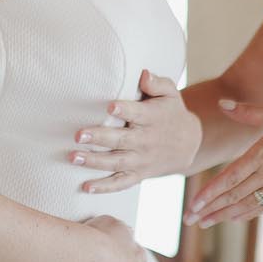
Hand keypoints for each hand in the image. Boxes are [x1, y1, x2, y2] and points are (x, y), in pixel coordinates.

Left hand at [67, 70, 198, 194]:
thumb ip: (157, 83)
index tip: (110, 105)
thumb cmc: (171, 112)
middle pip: (121, 140)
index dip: (125, 110)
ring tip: (73, 157)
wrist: (189, 144)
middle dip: (100, 138)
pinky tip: (86, 187)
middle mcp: (146, 141)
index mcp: (152, 118)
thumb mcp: (171, 93)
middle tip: (79, 135)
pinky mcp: (138, 173)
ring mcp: (141, 160)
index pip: (138, 113)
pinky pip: (121, 183)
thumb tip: (143, 74)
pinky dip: (104, 187)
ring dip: (94, 161)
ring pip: (116, 163)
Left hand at [184, 101, 262, 227]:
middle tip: (188, 220)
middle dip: (209, 209)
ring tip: (203, 224)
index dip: (210, 193)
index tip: (193, 204)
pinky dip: (246, 214)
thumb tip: (222, 104)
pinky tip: (232, 218)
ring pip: (246, 204)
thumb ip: (249, 112)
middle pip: (234, 195)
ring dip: (223, 215)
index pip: (231, 178)